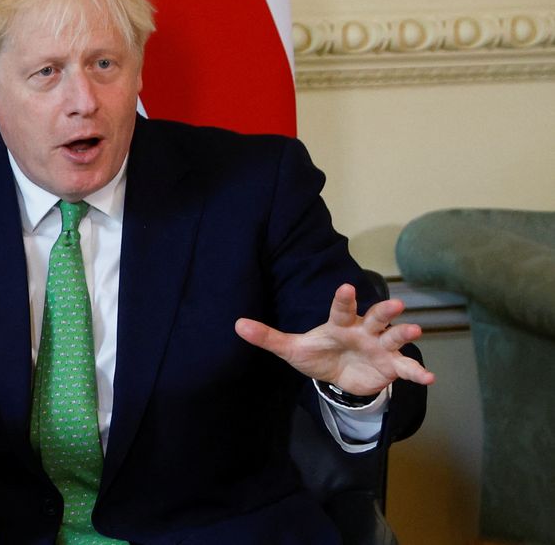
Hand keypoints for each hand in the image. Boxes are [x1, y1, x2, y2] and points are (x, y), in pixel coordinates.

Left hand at [234, 283, 434, 395]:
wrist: (338, 377)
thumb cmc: (318, 354)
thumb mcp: (291, 348)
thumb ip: (268, 337)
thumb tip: (237, 325)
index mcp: (340, 323)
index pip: (341, 308)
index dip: (344, 298)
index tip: (345, 286)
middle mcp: (364, 330)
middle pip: (376, 317)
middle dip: (385, 311)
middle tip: (396, 304)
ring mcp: (379, 347)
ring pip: (394, 337)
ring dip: (404, 334)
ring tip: (415, 331)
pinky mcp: (390, 366)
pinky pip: (405, 368)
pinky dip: (416, 371)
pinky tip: (428, 377)